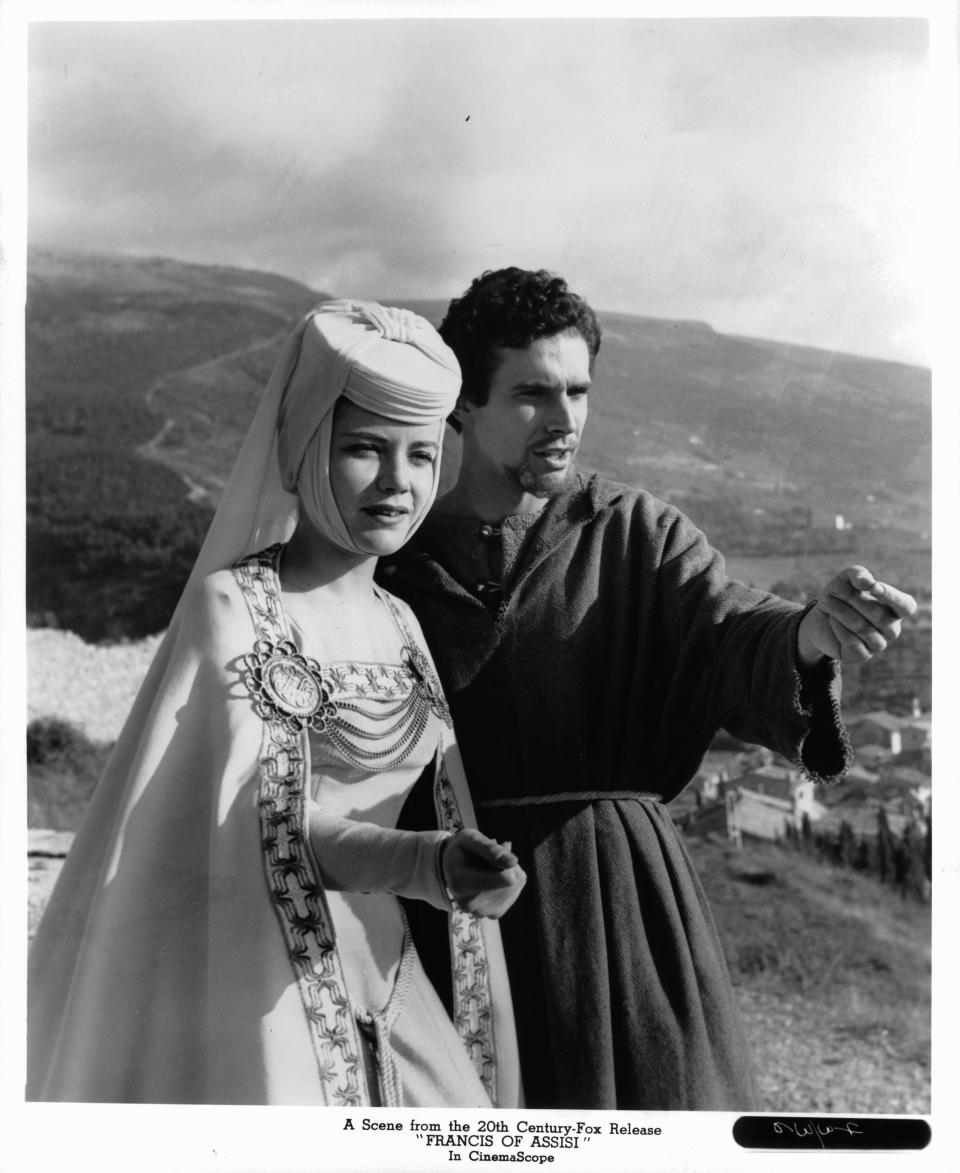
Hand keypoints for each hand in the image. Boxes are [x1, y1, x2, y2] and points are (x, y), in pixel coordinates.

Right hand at [441, 829, 526, 918]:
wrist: (451, 865)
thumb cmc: (461, 849)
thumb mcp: (470, 839)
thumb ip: (490, 849)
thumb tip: (513, 861)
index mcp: (462, 885)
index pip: (505, 877)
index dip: (505, 858)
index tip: (493, 846)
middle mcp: (471, 905)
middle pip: (512, 881)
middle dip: (505, 863)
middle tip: (486, 855)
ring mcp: (483, 912)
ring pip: (515, 885)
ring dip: (507, 870)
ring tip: (487, 865)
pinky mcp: (494, 913)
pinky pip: (515, 890)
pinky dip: (508, 879)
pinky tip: (493, 874)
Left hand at [797, 565, 916, 666]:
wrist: (819, 617)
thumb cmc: (840, 595)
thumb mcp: (845, 579)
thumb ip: (858, 574)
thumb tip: (869, 583)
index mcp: (895, 609)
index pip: (906, 606)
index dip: (892, 597)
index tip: (874, 588)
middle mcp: (892, 629)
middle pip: (881, 617)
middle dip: (854, 600)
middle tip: (835, 592)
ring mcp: (878, 644)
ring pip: (866, 631)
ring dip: (843, 613)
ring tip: (828, 604)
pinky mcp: (861, 656)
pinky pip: (853, 644)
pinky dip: (839, 629)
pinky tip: (832, 621)